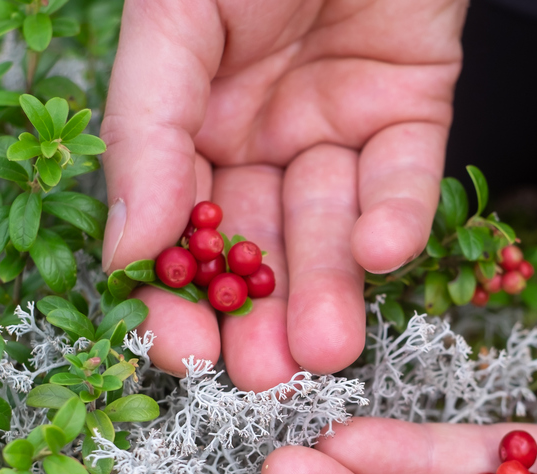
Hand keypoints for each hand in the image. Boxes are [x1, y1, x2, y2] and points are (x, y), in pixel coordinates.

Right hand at [101, 0, 464, 388]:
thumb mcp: (173, 19)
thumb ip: (146, 129)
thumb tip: (124, 253)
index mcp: (185, 112)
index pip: (174, 221)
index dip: (175, 291)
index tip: (179, 354)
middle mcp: (258, 128)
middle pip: (256, 240)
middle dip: (261, 311)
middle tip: (266, 375)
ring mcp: (335, 121)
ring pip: (330, 224)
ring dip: (329, 286)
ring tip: (329, 346)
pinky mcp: (411, 107)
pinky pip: (404, 175)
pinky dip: (396, 214)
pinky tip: (381, 253)